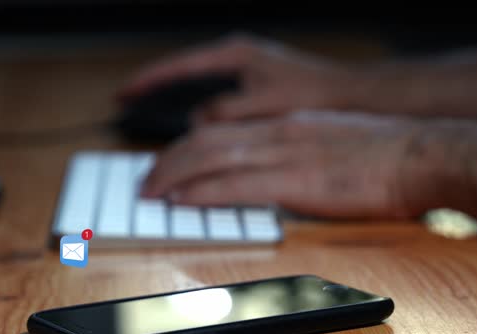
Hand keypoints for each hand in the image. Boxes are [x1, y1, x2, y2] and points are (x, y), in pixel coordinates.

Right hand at [118, 34, 364, 122]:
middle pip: (183, 74)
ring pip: (198, 89)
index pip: (179, 66)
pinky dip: (199, 116)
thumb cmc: (316, 94)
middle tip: (128, 106)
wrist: (353, 95)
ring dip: (177, 106)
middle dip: (155, 92)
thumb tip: (195, 124)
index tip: (123, 93)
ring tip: (154, 122)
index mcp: (236, 56)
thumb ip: (227, 113)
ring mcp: (245, 72)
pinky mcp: (254, 88)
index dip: (148, 81)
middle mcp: (237, 59)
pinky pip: (215, 101)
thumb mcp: (266, 105)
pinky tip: (195, 135)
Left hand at [140, 110, 435, 219]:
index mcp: (285, 125)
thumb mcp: (330, 143)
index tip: (166, 166)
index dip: (185, 150)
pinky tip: (182, 200)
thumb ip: (295, 154)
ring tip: (150, 194)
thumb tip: (273, 175)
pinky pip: (237, 185)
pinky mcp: (298, 180)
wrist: (422, 154)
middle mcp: (278, 132)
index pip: (220, 132)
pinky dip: (203, 193)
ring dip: (173, 177)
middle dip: (167, 163)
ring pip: (211, 159)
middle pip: (204, 142)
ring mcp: (286, 153)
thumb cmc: (385, 154)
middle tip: (144, 183)